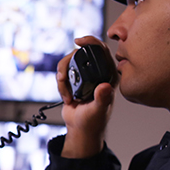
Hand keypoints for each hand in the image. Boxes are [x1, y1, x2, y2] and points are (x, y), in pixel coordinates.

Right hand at [55, 36, 116, 158]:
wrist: (80, 128)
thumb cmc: (93, 122)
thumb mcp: (98, 111)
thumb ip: (102, 99)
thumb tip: (105, 87)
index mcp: (109, 76)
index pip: (102, 50)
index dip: (91, 41)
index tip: (78, 41)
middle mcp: (98, 73)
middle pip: (81, 54)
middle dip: (68, 64)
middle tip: (62, 76)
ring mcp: (85, 76)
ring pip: (69, 62)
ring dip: (62, 76)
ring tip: (66, 93)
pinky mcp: (74, 80)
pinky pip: (63, 72)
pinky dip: (60, 83)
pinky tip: (66, 97)